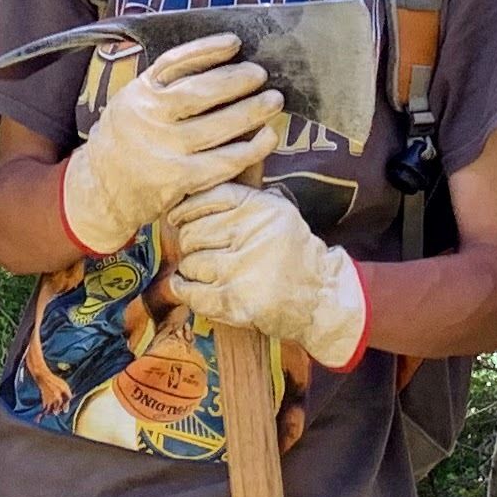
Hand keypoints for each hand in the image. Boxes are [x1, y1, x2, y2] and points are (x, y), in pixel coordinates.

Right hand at [57, 36, 276, 254]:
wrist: (103, 189)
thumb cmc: (128, 137)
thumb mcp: (134, 100)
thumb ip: (165, 83)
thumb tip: (215, 58)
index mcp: (139, 93)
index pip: (176, 63)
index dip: (208, 50)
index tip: (235, 42)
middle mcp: (149, 118)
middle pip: (201, 93)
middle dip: (237, 81)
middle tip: (261, 74)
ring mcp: (164, 150)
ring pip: (217, 127)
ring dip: (251, 112)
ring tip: (273, 101)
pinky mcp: (179, 180)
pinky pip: (223, 162)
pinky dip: (250, 149)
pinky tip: (267, 138)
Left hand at [163, 182, 368, 368]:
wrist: (321, 297)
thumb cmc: (291, 252)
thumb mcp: (277, 212)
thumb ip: (241, 200)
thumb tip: (188, 196)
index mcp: (261, 207)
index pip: (209, 197)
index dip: (186, 208)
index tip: (176, 217)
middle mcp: (252, 233)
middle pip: (193, 233)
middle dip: (189, 243)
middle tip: (198, 249)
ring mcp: (243, 269)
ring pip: (191, 263)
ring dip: (190, 269)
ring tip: (203, 270)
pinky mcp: (237, 301)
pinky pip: (192, 293)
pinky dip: (184, 290)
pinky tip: (187, 287)